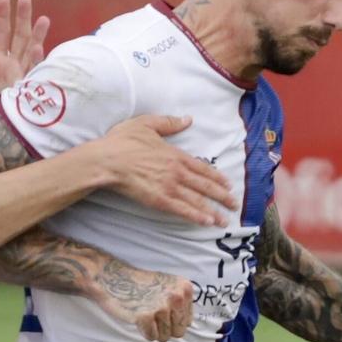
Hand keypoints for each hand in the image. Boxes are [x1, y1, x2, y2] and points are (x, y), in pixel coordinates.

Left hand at [0, 0, 49, 119]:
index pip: (0, 36)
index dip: (3, 17)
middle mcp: (11, 67)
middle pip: (18, 38)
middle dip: (22, 18)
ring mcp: (22, 77)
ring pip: (31, 51)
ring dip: (36, 35)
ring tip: (43, 17)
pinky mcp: (30, 90)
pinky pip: (36, 72)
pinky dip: (38, 59)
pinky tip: (40, 46)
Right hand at [93, 259, 193, 341]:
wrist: (115, 278)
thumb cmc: (142, 285)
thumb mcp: (169, 286)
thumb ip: (182, 303)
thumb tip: (187, 326)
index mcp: (185, 289)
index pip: (188, 322)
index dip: (173, 321)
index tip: (161, 311)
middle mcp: (177, 297)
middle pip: (178, 332)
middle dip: (165, 329)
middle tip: (152, 314)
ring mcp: (162, 307)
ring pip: (165, 337)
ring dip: (153, 330)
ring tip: (144, 313)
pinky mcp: (146, 316)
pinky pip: (151, 337)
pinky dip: (143, 331)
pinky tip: (138, 317)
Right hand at [94, 114, 235, 225]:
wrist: (107, 161)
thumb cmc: (122, 141)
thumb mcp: (146, 124)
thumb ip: (169, 122)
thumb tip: (187, 119)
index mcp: (176, 154)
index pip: (203, 168)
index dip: (217, 177)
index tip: (228, 184)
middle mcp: (177, 171)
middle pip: (205, 186)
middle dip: (222, 197)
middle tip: (234, 205)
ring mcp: (169, 187)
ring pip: (197, 200)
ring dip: (213, 211)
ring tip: (224, 220)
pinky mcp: (159, 200)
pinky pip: (183, 210)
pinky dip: (197, 216)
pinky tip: (207, 222)